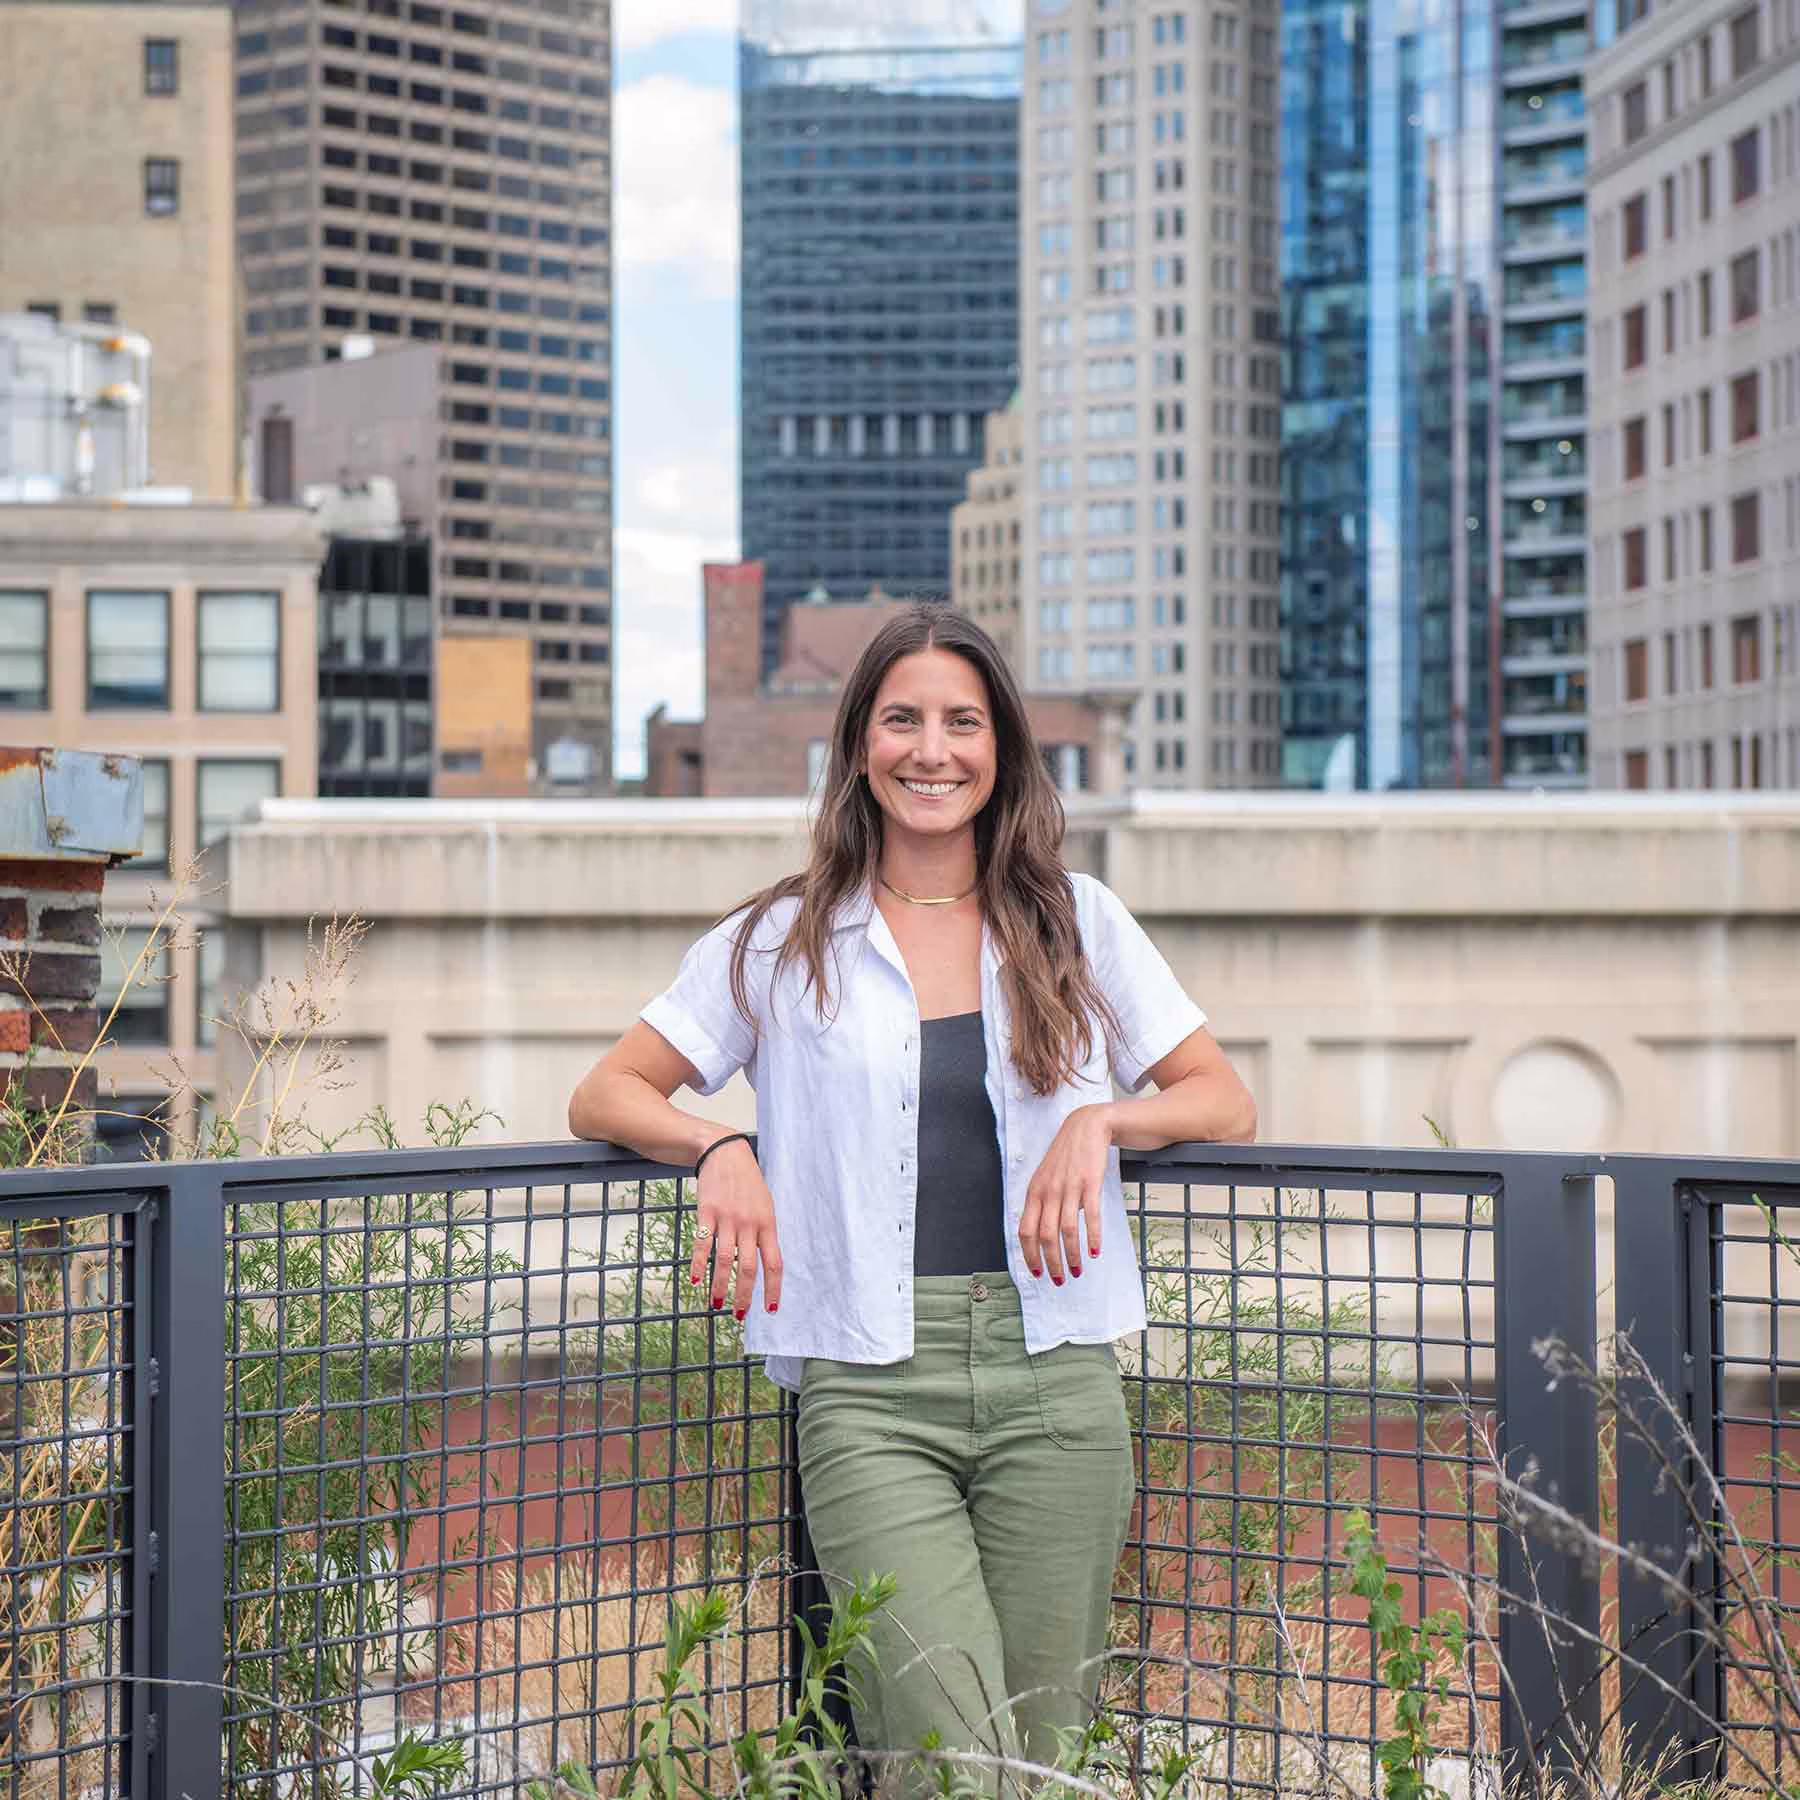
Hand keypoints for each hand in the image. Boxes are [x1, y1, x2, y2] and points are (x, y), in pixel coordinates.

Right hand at [690, 1137, 782, 1319]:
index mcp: (768, 1224)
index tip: (770, 1310)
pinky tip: (695, 1280)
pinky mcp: (707, 1212)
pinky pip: (702, 1243)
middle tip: (739, 1315)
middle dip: (745, 1295)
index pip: (774, 1264)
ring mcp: (728, 1218)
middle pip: (748, 1268)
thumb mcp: (765, 1206)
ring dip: (720, 1286)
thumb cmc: (748, 1183)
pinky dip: (699, 1264)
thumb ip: (765, 1233)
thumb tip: (766, 1265)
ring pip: (725, 1260)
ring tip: (717, 1304)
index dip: (773, 1289)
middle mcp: (749, 1224)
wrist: (725, 1153)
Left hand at [1018, 1103, 1113, 1283]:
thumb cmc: (1065, 1156)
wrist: (1087, 1126)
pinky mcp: (1089, 1184)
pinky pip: (1090, 1216)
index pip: (1026, 1231)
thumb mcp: (1045, 1178)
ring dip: (1072, 1256)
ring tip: (1078, 1270)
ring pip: (1066, 1231)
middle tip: (1059, 1280)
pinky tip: (1096, 1251)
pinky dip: (1092, 1237)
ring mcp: (1069, 1187)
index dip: (1030, 1255)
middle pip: (1045, 1236)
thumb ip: (1041, 1203)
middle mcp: (1048, 1191)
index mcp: (1034, 1192)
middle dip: (1052, 1263)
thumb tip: (1038, 1234)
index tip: (1037, 1272)